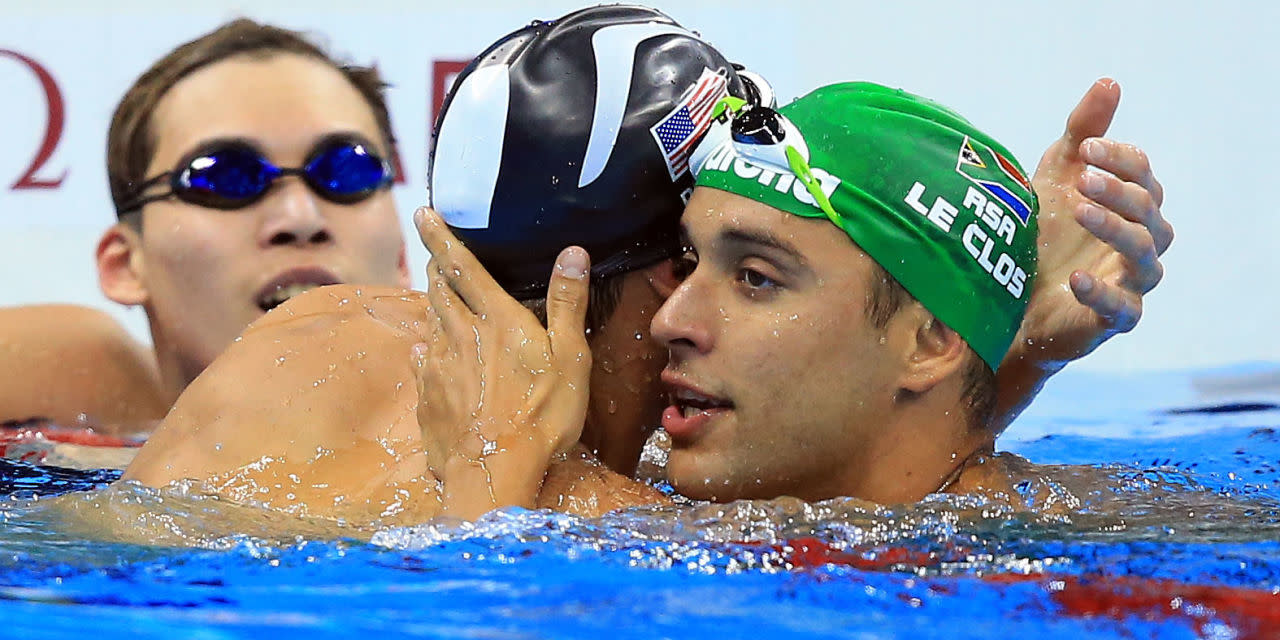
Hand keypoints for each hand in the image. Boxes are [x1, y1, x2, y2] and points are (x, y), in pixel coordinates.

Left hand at [411, 208, 592, 515]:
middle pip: (440, 290)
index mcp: (496, 320)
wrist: (494, 471)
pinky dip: (426, 349)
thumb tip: (572, 252)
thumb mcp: (570, 358)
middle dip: (437, 268)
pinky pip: (421, 361)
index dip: (442, 237)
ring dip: (435, 307)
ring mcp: (438, 366)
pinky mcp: (427, 396)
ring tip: (441, 301)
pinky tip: (428, 353)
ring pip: (430, 323)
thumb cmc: (543, 414)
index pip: (463, 267)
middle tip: (437, 256)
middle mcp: (459, 335)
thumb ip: (567, 303)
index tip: (423, 212)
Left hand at [1008, 78, 1171, 371]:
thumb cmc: (1045, 230)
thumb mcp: (1056, 176)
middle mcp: (1141, 240)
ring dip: (1115, 230)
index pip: (1143, 174)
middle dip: (1119, 192)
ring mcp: (1130, 281)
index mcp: (1132, 204)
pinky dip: (1102, 294)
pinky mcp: (1115, 318)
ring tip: (1080, 211)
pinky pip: (1123, 309)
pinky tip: (1077, 279)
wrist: (1013, 298)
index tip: (1085, 148)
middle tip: (1082, 180)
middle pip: (1149, 212)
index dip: (1120, 159)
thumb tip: (1110, 81)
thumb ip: (1082, 132)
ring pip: (1144, 254)